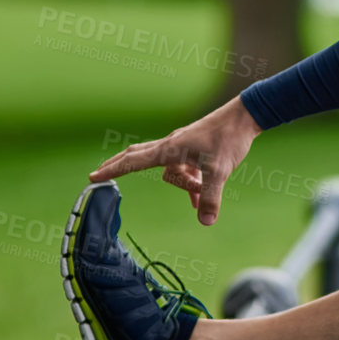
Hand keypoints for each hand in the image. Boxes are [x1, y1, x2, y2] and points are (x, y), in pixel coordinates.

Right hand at [89, 96, 263, 225]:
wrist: (245, 118)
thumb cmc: (229, 139)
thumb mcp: (220, 171)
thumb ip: (210, 197)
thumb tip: (205, 222)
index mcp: (170, 149)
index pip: (134, 160)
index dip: (113, 170)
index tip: (93, 176)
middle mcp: (172, 146)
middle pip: (138, 156)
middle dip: (120, 166)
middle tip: (99, 173)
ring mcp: (183, 147)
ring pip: (171, 171)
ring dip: (184, 185)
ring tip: (204, 188)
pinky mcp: (194, 149)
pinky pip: (184, 171)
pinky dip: (190, 184)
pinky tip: (199, 198)